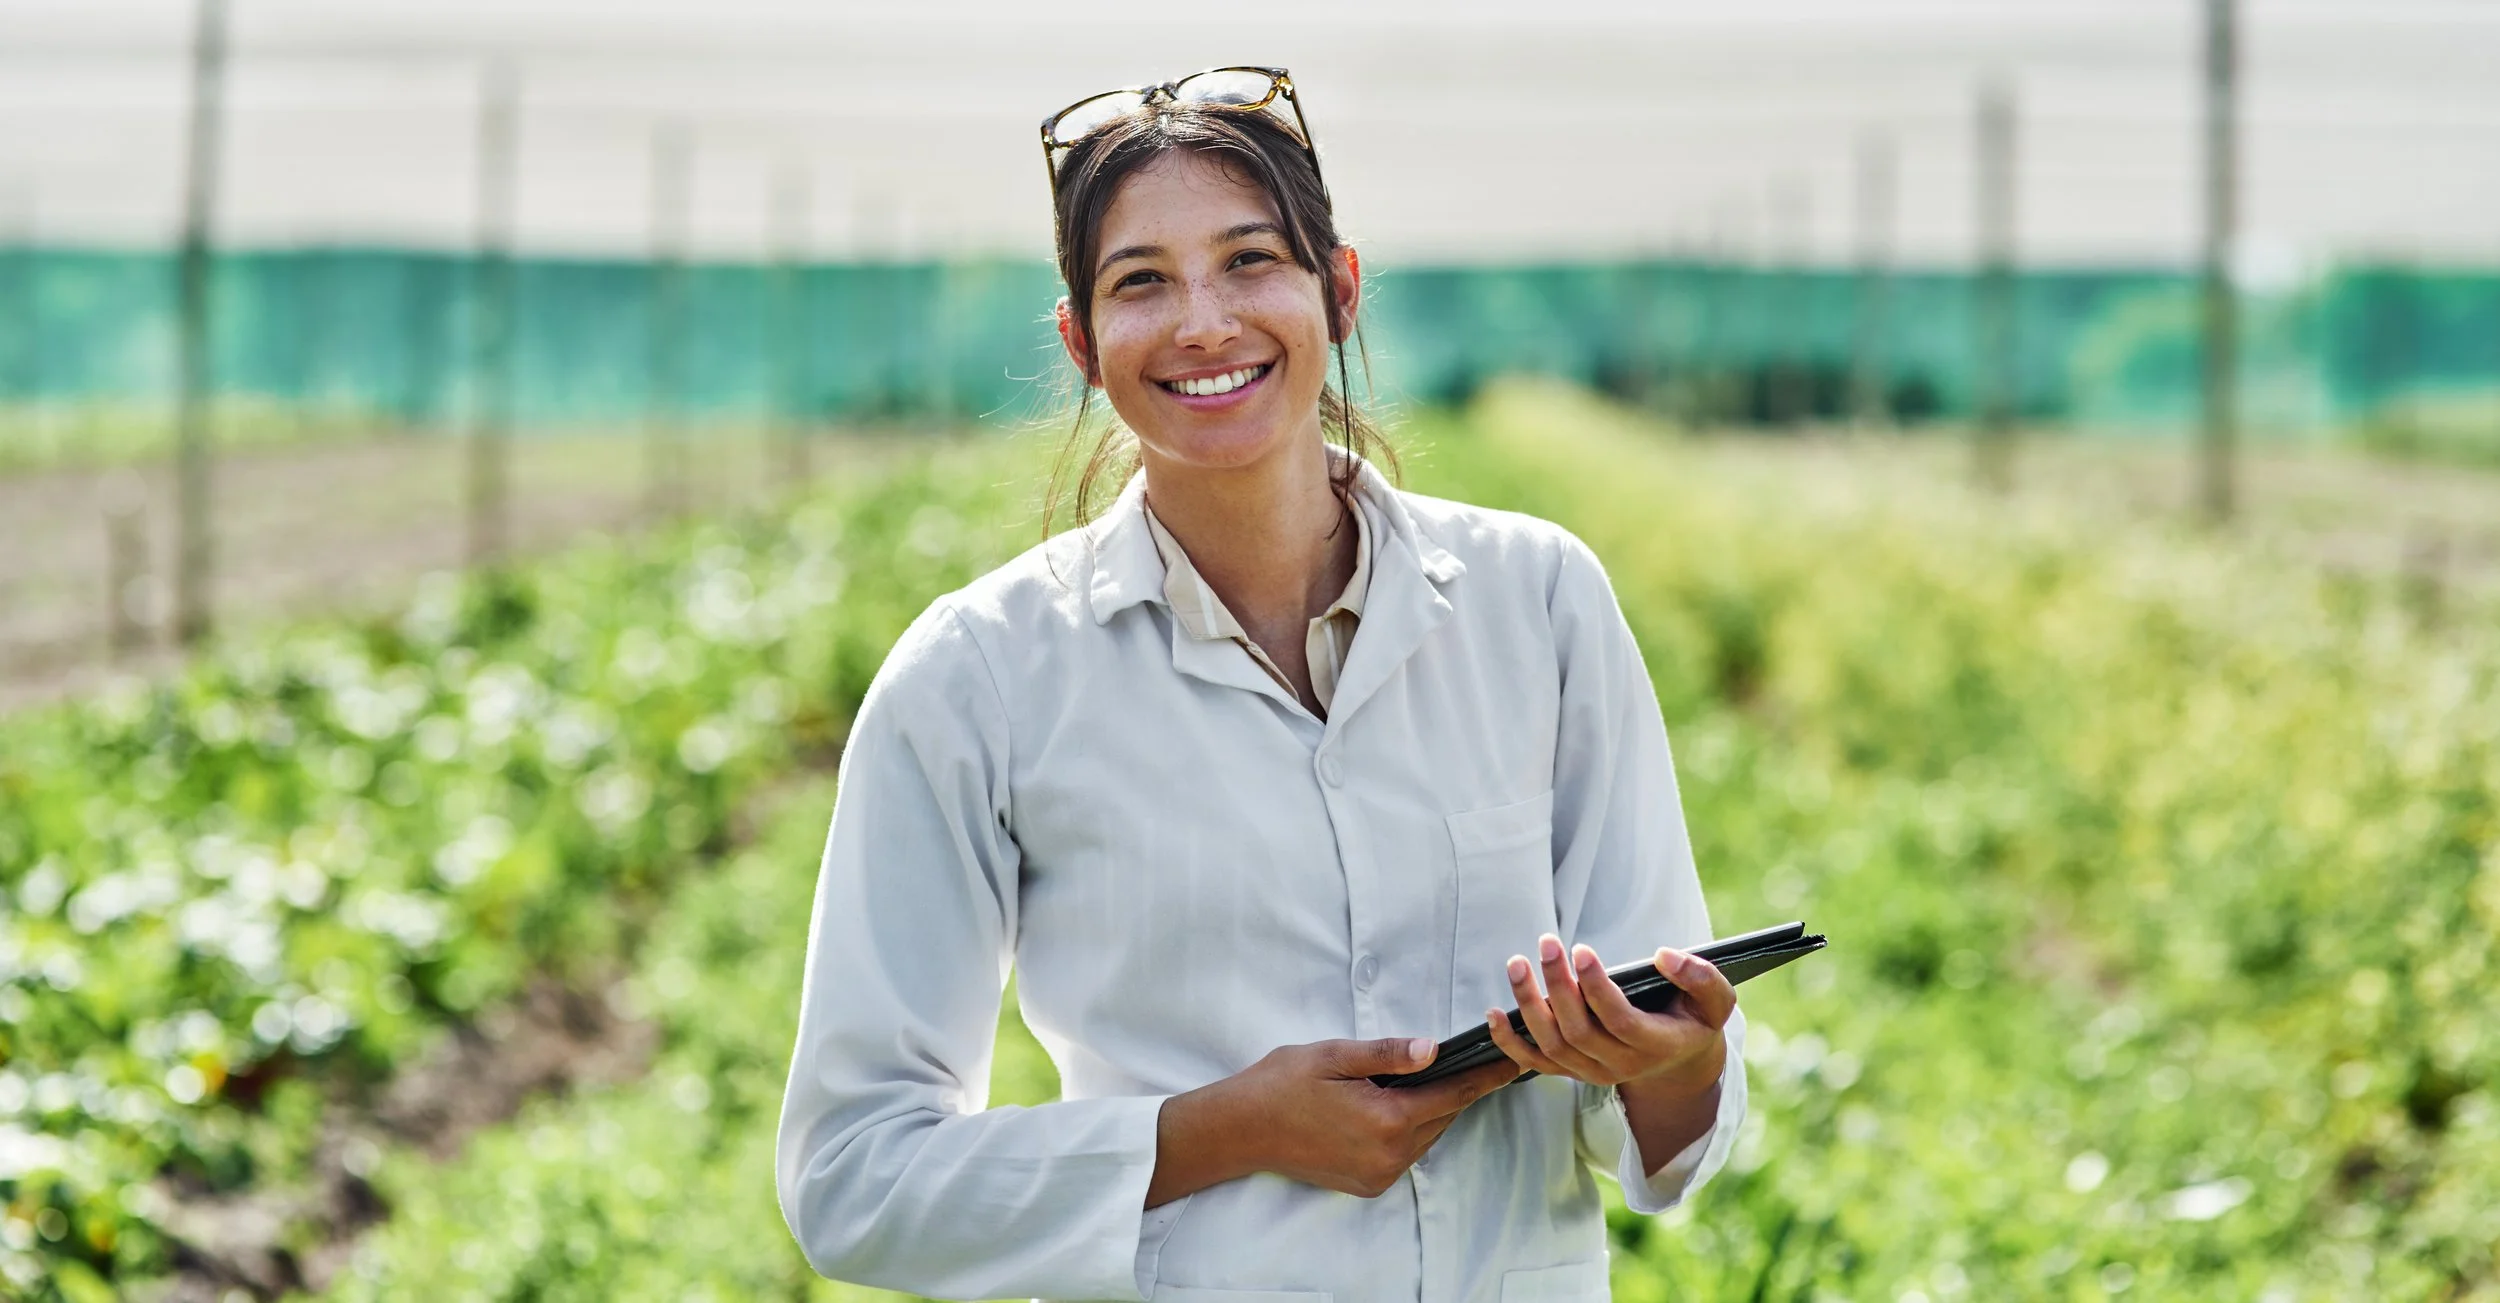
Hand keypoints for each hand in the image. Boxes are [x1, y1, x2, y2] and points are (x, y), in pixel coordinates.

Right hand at [1150, 1036, 1519, 1203]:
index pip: (1453, 1095)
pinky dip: (1410, 1128)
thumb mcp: (1334, 1054)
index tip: (1514, 1061)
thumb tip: (1432, 1049)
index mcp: (1387, 1120)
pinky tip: (1398, 1104)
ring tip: (1434, 1077)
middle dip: (1458, 1088)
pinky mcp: (1367, 1184)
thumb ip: (1387, 1053)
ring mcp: (1379, 1174)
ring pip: (1425, 1135)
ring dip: (1431, 1108)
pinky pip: (1405, 1152)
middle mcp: (1389, 1155)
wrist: (1240, 1130)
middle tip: (1476, 1058)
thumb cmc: (1282, 1084)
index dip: (1486, 1076)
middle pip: (1442, 1116)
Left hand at [1484, 934, 1734, 1097]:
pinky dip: (1510, 1042)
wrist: (1680, 1058)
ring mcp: (1593, 1072)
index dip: (1596, 987)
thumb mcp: (1716, 999)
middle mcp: (1621, 1065)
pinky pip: (1534, 1063)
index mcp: (1656, 1045)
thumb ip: (1701, 977)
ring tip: (1517, 964)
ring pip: (1552, 1045)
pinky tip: (1492, 1013)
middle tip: (1547, 943)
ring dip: (1529, 1005)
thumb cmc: (1696, 1017)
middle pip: (1577, 1030)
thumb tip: (1665, 955)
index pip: (1618, 1019)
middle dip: (1558, 985)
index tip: (1582, 949)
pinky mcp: (1573, 1072)